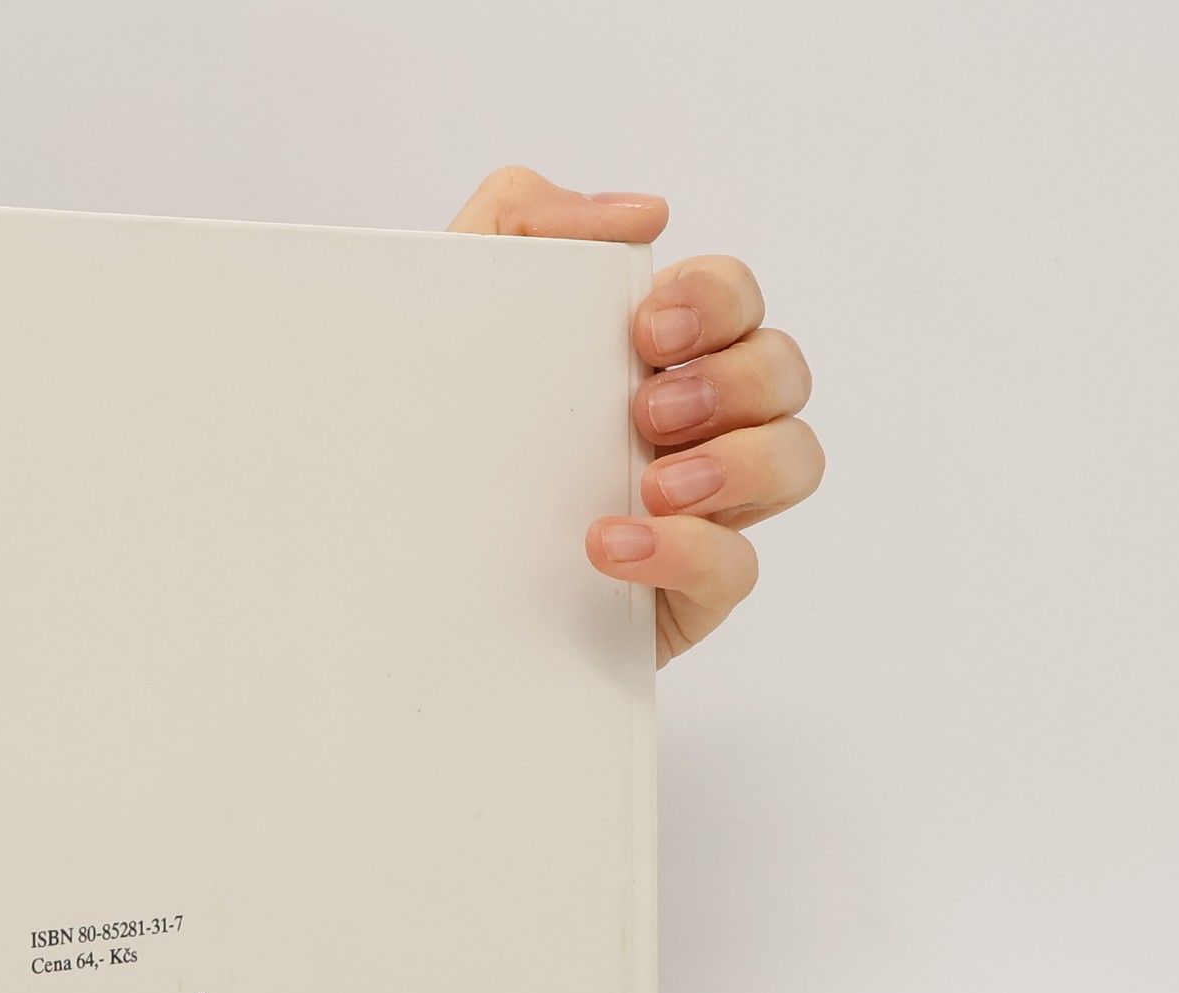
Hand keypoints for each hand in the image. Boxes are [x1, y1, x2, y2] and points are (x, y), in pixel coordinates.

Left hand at [450, 168, 822, 664]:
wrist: (384, 564)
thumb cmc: (434, 433)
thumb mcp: (451, 305)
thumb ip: (520, 219)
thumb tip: (645, 213)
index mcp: (652, 354)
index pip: (733, 299)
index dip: (715, 301)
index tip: (646, 330)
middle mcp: (693, 423)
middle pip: (782, 371)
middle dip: (730, 381)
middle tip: (647, 411)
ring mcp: (700, 508)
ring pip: (794, 460)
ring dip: (739, 461)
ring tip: (655, 483)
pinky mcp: (685, 592)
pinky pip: (737, 566)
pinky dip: (686, 549)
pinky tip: (612, 545)